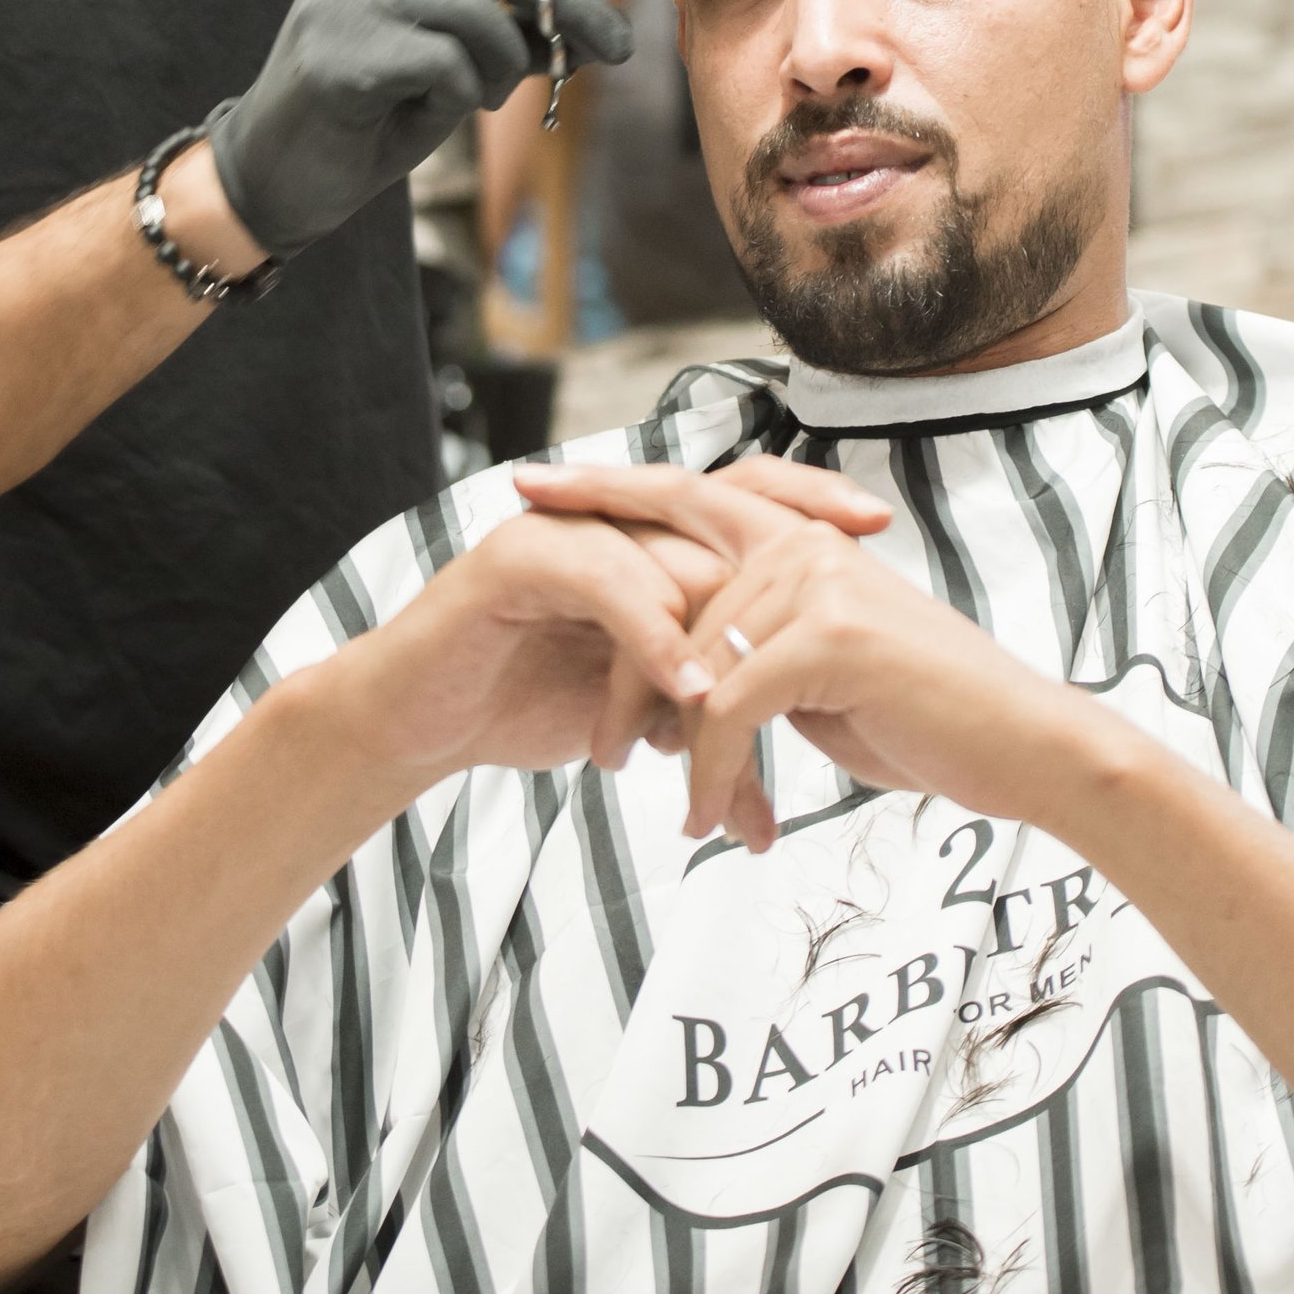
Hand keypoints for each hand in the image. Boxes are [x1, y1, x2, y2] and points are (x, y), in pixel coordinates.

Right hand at [209, 0, 630, 257]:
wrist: (280, 169)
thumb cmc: (376, 109)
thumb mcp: (459, 60)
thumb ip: (516, 32)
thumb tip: (603, 24)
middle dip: (577, 5)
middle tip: (620, 47)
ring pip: (478, 13)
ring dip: (504, 65)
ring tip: (483, 96)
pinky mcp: (342, 52)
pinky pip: (446, 66)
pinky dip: (461, 95)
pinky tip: (430, 110)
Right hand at [325, 460, 892, 853]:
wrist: (414, 720)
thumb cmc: (519, 706)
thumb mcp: (632, 713)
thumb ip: (695, 719)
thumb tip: (764, 793)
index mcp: (642, 540)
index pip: (738, 500)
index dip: (807, 507)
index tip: (880, 533)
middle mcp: (609, 521)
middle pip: (716, 515)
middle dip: (789, 551)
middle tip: (853, 581)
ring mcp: (565, 531)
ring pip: (666, 557)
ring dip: (721, 624)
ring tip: (770, 681)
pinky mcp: (519, 559)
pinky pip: (605, 584)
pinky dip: (653, 638)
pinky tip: (692, 689)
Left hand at [516, 459, 1108, 847]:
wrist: (1021, 747)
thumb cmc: (928, 717)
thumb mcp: (827, 671)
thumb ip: (763, 648)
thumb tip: (702, 674)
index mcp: (802, 537)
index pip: (686, 498)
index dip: (608, 489)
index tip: (534, 484)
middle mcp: (803, 543)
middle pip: (667, 572)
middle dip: (594, 595)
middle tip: (512, 567)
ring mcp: (814, 582)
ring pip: (690, 663)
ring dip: (664, 742)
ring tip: (659, 800)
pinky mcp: (826, 638)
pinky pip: (724, 709)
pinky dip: (708, 773)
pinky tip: (709, 819)